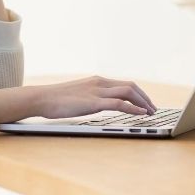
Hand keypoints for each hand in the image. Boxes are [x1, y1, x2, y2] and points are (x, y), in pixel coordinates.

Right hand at [0, 76, 157, 125]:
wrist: (42, 98)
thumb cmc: (56, 100)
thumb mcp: (78, 96)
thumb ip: (91, 98)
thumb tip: (100, 106)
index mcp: (96, 80)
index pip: (124, 84)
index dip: (138, 93)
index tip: (145, 103)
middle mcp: (99, 82)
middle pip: (130, 86)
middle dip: (144, 97)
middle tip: (153, 109)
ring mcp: (97, 91)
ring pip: (128, 92)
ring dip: (142, 102)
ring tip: (150, 112)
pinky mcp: (94, 102)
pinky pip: (119, 103)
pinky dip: (133, 107)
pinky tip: (140, 114)